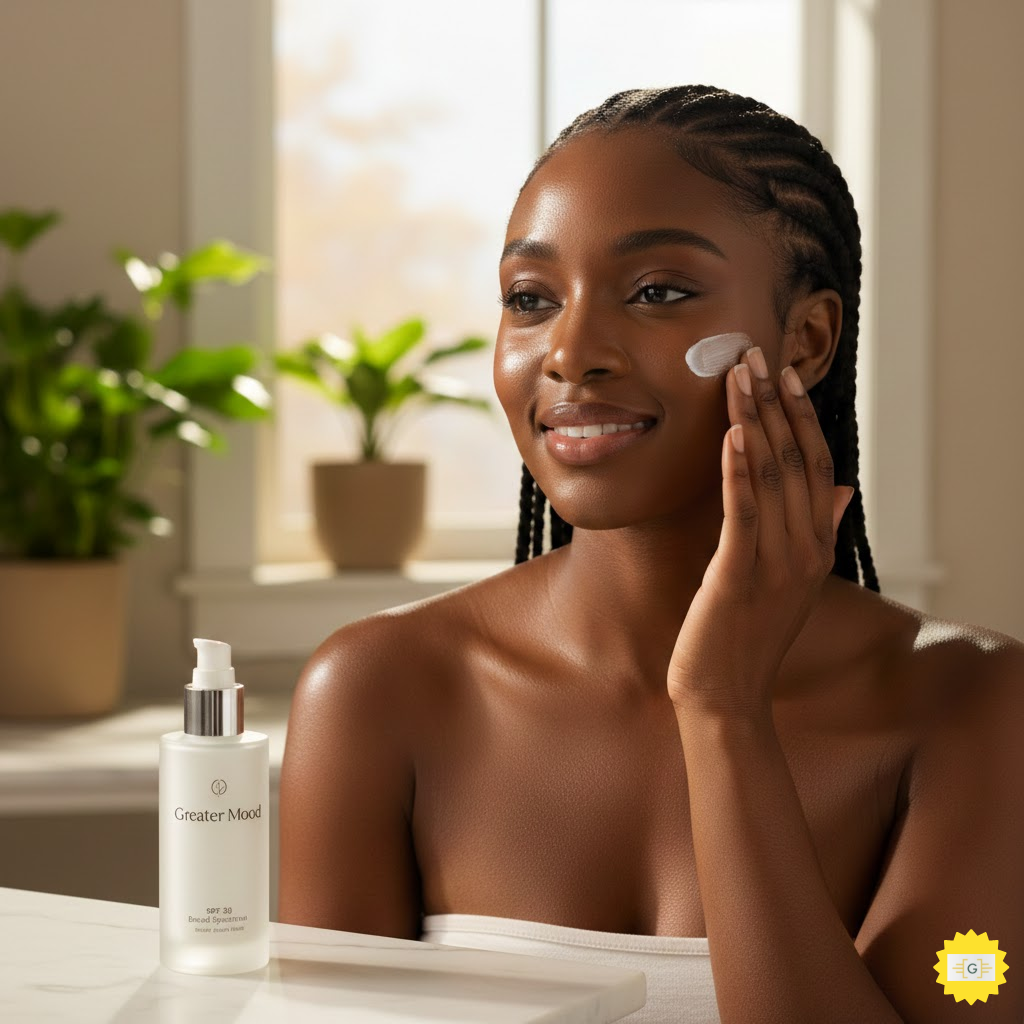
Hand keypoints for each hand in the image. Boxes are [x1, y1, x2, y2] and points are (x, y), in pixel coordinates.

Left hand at [666, 345, 855, 717]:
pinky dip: (739, 471)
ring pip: (770, 477)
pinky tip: (732, 434)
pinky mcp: (738, 577)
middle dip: (773, 404)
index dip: (800, 417)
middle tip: (754, 355)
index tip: (782, 375)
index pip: (817, 466)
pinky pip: (743, 514)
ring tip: (738, 376)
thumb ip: (814, 531)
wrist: (726, 697)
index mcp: (815, 546)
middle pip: (795, 460)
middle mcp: (804, 549)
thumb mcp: (789, 581)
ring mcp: (776, 564)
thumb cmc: (747, 636)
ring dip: (754, 420)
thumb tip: (840, 491)